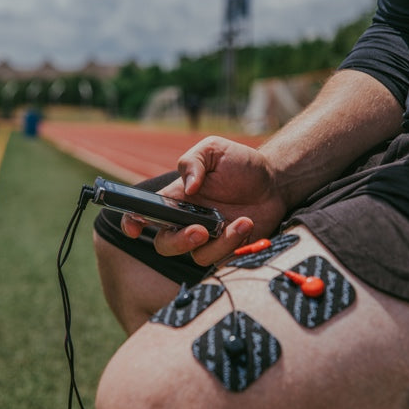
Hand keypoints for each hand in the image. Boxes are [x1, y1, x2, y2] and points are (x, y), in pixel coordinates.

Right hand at [121, 136, 287, 265]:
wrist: (274, 181)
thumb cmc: (240, 164)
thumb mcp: (214, 150)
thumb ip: (193, 161)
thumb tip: (187, 187)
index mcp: (177, 197)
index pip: (146, 212)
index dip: (133, 222)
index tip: (135, 228)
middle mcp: (188, 220)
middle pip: (166, 243)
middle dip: (178, 242)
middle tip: (199, 230)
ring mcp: (207, 237)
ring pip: (196, 255)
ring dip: (219, 243)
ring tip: (242, 221)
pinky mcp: (227, 249)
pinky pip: (221, 259)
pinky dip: (234, 245)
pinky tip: (247, 224)